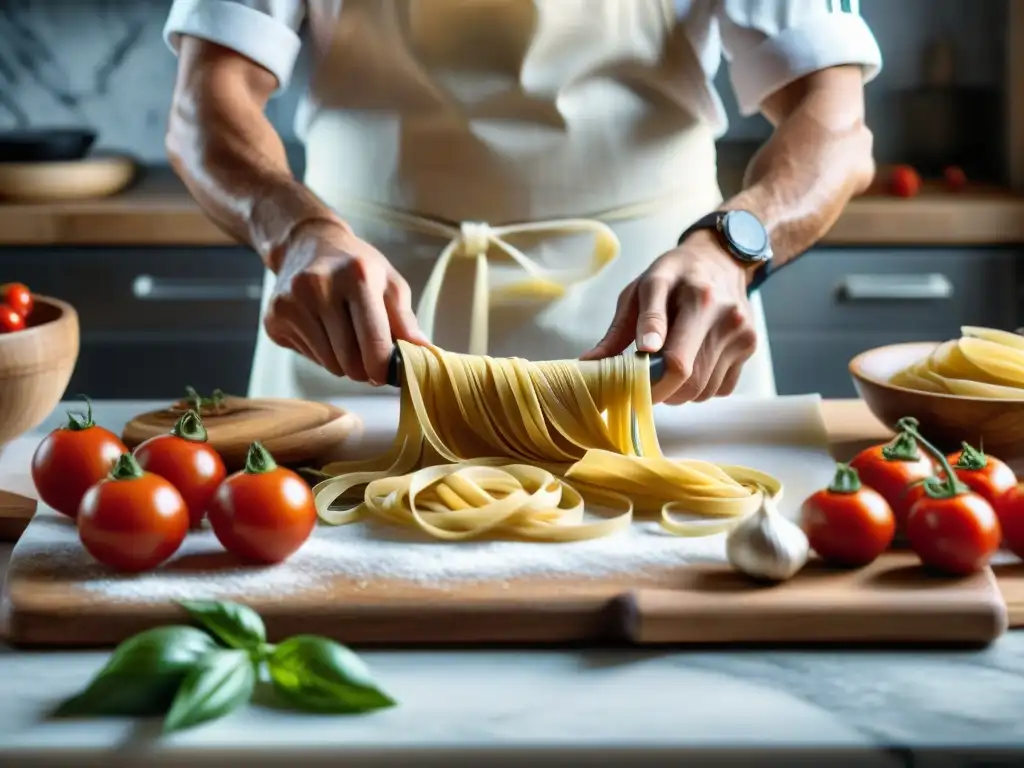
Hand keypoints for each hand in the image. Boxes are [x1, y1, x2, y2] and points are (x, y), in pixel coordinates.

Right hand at [264, 220, 428, 384]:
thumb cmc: (356, 266)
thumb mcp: (390, 283)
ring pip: (330, 364)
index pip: (374, 344)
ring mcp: (292, 303)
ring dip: (345, 362)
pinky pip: (309, 357)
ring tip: (347, 337)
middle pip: (350, 361)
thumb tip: (424, 355)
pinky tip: (324, 330)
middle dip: (365, 367)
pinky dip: (323, 354)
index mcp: (356, 276)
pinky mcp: (274, 318)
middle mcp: (319, 287)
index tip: (388, 373)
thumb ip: (406, 321)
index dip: (384, 368)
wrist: (307, 244)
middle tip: (370, 357)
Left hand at [581, 230, 757, 403]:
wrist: (720, 259)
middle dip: (661, 390)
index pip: (675, 361)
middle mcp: (724, 315)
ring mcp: (741, 333)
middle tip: (644, 380)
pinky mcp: (750, 347)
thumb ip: (618, 331)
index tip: (632, 384)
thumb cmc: (674, 276)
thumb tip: (590, 365)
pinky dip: (701, 388)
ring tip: (667, 366)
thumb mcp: (639, 290)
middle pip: (689, 381)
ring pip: (703, 390)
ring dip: (679, 391)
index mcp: (694, 298)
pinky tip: (692, 363)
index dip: (650, 382)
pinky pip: (720, 389)